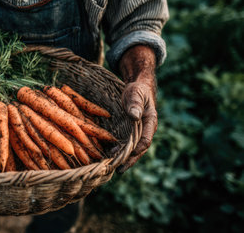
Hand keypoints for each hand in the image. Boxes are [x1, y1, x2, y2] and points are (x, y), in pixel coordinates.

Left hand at [117, 45, 157, 172]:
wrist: (137, 89)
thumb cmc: (137, 90)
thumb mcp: (136, 94)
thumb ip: (135, 104)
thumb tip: (134, 116)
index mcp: (150, 122)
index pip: (145, 141)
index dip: (136, 151)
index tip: (126, 158)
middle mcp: (145, 131)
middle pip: (138, 150)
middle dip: (128, 160)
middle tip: (116, 169)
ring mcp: (138, 133)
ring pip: (131, 149)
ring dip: (122, 157)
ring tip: (110, 165)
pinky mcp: (130, 133)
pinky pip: (125, 144)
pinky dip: (118, 150)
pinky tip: (108, 155)